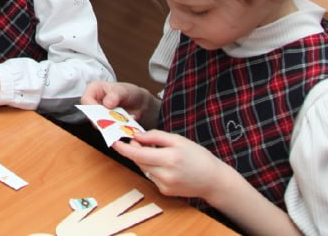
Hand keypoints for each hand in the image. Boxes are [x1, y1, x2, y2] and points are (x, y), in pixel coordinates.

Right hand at [81, 81, 159, 125]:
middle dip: (101, 119)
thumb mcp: (124, 91)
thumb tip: (107, 103)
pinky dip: (112, 130)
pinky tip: (121, 128)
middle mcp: (93, 102)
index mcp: (93, 89)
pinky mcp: (104, 123)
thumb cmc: (129, 92)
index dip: (93, 108)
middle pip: (90, 113)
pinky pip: (105, 129)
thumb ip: (115, 95)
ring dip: (108, 126)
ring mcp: (98, 114)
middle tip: (112, 122)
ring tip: (119, 124)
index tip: (103, 114)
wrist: (139, 104)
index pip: (86, 100)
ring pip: (97, 123)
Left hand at [112, 129, 237, 202]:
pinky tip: (165, 165)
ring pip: (144, 169)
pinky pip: (151, 177)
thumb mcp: (178, 140)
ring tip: (157, 152)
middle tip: (139, 141)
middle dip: (135, 151)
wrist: (213, 180)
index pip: (139, 154)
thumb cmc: (197, 156)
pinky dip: (153, 169)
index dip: (124, 149)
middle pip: (139, 161)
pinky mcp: (165, 191)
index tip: (114, 142)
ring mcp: (165, 185)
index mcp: (170, 158)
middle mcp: (166, 174)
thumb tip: (136, 136)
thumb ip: (155, 136)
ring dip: (144, 160)